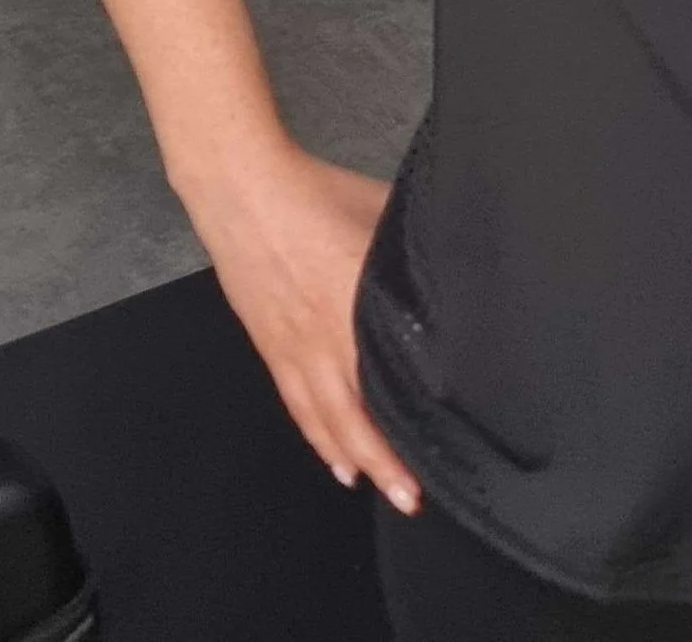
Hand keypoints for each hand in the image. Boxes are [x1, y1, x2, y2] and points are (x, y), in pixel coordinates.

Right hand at [183, 141, 422, 514]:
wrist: (244, 191)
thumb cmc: (319, 194)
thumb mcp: (382, 217)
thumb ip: (410, 255)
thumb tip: (447, 272)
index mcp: (352, 309)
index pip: (385, 383)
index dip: (408, 424)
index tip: (436, 456)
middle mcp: (321, 340)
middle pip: (354, 417)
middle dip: (384, 462)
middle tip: (411, 498)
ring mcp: (290, 347)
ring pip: (322, 418)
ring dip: (348, 456)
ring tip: (373, 484)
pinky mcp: (268, 343)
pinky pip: (295, 401)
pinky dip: (314, 433)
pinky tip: (328, 452)